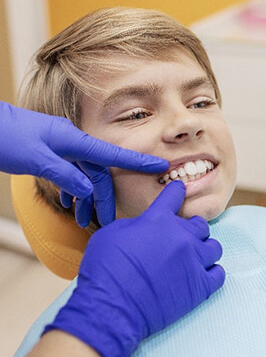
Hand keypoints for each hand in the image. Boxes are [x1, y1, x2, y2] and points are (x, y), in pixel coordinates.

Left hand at [0, 101, 168, 225]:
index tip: (159, 166)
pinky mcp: (49, 153)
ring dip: (85, 197)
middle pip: (98, 172)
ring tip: (82, 219)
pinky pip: (69, 173)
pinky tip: (69, 203)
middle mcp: (71, 142)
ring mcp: (60, 147)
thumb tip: (88, 190)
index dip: (137, 161)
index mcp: (73, 139)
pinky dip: (71, 189)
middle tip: (105, 220)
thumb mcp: (36, 160)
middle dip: (103, 196)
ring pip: (83, 175)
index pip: (113, 153)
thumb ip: (65, 175)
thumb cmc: (4, 137)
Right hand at [42, 181, 224, 356]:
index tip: (179, 191)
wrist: (113, 307)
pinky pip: (219, 274)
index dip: (177, 192)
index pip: (174, 195)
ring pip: (214, 247)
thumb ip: (135, 225)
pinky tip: (202, 276)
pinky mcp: (200, 286)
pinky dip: (212, 273)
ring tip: (194, 259)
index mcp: (158, 220)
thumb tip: (145, 226)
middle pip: (200, 225)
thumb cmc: (105, 270)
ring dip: (204, 250)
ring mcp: (194, 261)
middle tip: (181, 241)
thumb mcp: (111, 234)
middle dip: (192, 230)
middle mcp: (181, 236)